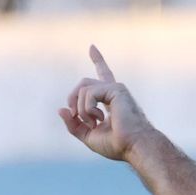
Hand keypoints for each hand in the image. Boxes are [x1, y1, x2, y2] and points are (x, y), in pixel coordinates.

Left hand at [59, 45, 155, 161]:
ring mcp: (116, 89)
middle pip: (84, 84)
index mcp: (111, 101)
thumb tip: (61, 109)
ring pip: (83, 88)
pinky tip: (99, 119)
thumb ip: (74, 124)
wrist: (134, 147)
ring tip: (93, 123)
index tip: (92, 47)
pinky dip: (88, 108)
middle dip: (73, 99)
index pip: (103, 76)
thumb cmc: (117, 145)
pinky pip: (89, 92)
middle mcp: (114, 92)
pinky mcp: (116, 89)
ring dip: (81, 109)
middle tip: (75, 116)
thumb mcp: (88, 136)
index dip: (98, 61)